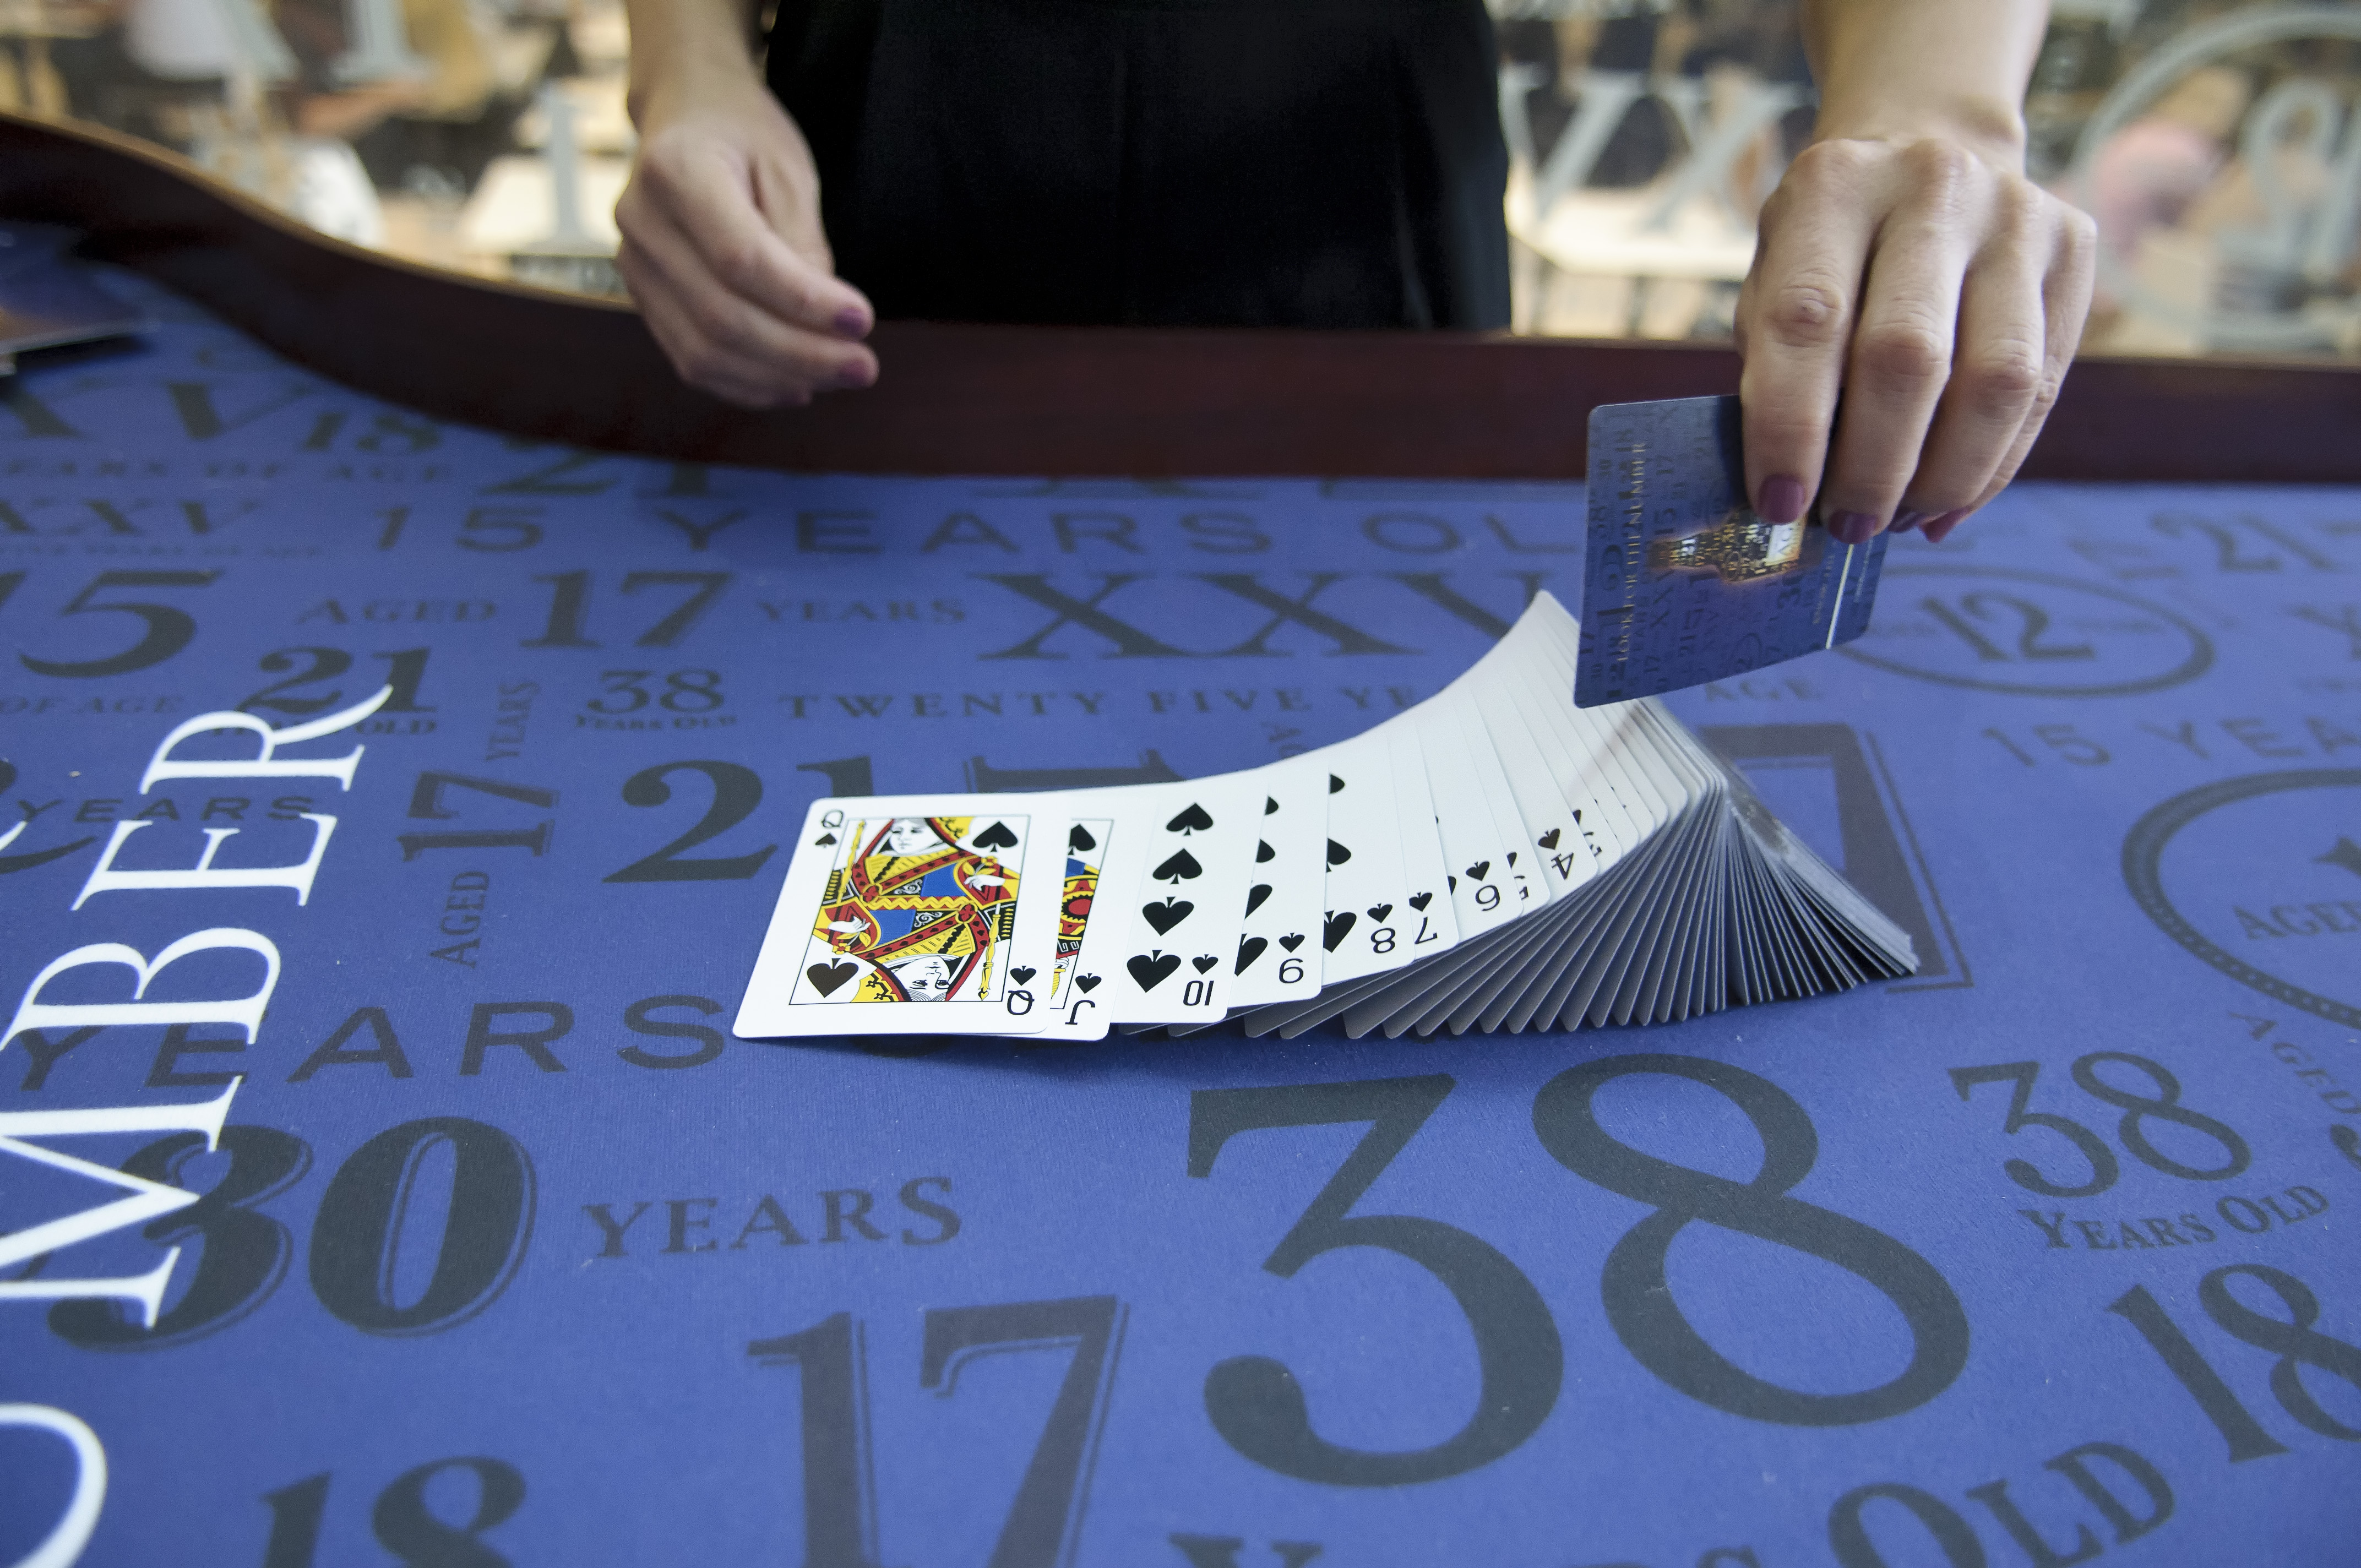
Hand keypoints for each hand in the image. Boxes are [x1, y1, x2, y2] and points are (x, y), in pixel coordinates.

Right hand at [615, 70, 877, 407]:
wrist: (686, 118)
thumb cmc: (745, 136)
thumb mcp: (787, 169)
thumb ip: (802, 243)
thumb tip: (823, 325)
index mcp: (675, 171)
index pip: (741, 260)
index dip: (804, 301)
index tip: (863, 319)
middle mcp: (642, 222)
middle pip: (721, 317)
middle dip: (800, 353)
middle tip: (864, 366)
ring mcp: (634, 266)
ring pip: (703, 351)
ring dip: (778, 377)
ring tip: (838, 376)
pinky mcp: (644, 298)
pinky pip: (691, 361)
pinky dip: (747, 385)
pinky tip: (796, 385)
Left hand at [1735, 135, 2095, 544]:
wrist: (1927, 146)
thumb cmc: (1830, 247)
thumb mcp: (1774, 279)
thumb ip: (1775, 369)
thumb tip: (1790, 497)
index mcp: (1833, 183)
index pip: (1808, 321)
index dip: (1790, 429)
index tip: (1779, 504)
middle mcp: (1932, 184)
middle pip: (1909, 357)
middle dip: (1873, 468)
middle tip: (1845, 526)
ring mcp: (2016, 213)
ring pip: (1996, 382)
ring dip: (1942, 478)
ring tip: (1897, 521)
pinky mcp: (2073, 249)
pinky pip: (2042, 390)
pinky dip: (1990, 468)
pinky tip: (1945, 505)